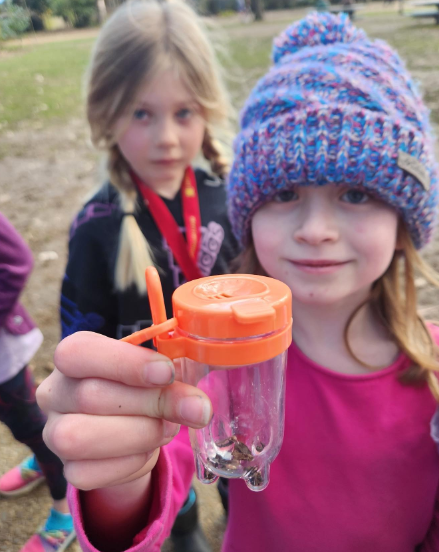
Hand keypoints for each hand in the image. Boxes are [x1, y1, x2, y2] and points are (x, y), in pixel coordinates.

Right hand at [37, 331, 211, 490]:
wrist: (134, 426)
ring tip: (169, 427)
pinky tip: (149, 448)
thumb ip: (171, 378)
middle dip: (152, 402)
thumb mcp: (158, 373)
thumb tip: (196, 405)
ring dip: (139, 434)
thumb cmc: (144, 386)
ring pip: (80, 438)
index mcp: (73, 356)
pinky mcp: (68, 469)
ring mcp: (54, 433)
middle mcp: (55, 392)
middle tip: (195, 408)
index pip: (80, 352)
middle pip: (90, 396)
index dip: (125, 363)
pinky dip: (131, 462)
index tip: (166, 372)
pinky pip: (90, 473)